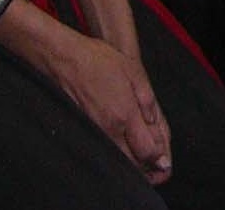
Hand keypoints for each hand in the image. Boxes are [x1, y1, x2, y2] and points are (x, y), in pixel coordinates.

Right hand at [0, 0, 171, 183]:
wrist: (62, 58)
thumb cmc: (96, 60)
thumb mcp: (132, 72)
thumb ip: (147, 100)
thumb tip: (154, 125)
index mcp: (125, 115)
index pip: (147, 152)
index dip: (158, 158)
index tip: (162, 157)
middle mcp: (110, 129)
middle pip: (133, 164)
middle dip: (146, 166)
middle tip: (151, 159)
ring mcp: (94, 132)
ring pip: (117, 160)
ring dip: (130, 162)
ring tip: (136, 153)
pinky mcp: (83, 130)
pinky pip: (104, 151)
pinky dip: (114, 154)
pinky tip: (118, 144)